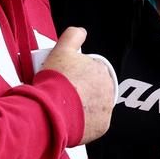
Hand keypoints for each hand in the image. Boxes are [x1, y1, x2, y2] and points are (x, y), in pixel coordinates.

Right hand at [40, 27, 112, 143]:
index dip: (77, 74)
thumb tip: (81, 32)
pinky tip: (70, 119)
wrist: (51, 110)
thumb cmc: (56, 80)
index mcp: (101, 70)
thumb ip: (73, 35)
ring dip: (83, 106)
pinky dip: (83, 122)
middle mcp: (109, 89)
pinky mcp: (102, 126)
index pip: (91, 70)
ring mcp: (107, 109)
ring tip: (64, 107)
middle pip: (94, 89)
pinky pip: (93, 124)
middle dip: (81, 90)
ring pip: (94, 106)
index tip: (66, 79)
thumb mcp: (61, 49)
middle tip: (63, 93)